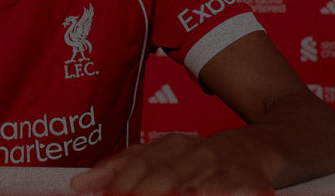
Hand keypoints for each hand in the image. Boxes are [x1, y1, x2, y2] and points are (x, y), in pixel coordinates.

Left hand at [70, 133, 272, 194]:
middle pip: (160, 174)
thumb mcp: (162, 156)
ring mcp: (217, 165)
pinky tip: (197, 195)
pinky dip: (208, 193)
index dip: (117, 181)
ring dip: (168, 194)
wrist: (255, 150)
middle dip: (137, 193)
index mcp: (169, 144)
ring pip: (187, 183)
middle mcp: (191, 151)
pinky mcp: (242, 181)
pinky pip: (220, 190)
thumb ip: (122, 168)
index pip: (137, 161)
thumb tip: (79, 184)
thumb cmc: (198, 160)